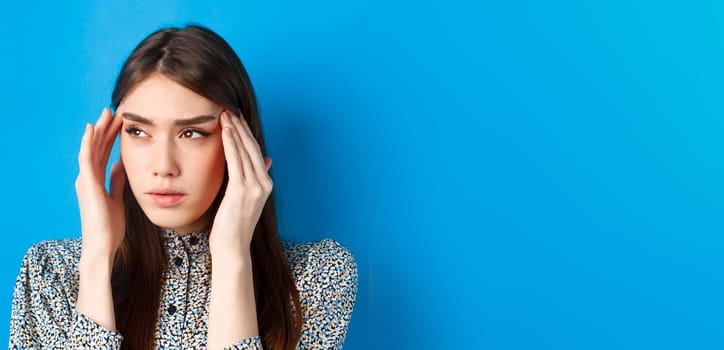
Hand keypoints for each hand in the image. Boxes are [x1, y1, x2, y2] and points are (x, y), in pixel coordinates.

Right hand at [75, 108, 125, 258]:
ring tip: (108, 112)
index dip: (112, 136)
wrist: (103, 244)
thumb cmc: (110, 227)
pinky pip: (87, 158)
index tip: (123, 122)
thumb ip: (117, 182)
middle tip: (117, 110)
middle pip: (98, 146)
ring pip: (92, 148)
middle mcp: (88, 177)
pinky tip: (93, 128)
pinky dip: (89, 142)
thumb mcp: (118, 199)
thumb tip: (120, 166)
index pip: (104, 152)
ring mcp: (86, 179)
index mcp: (95, 180)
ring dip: (100, 129)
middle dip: (107, 128)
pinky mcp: (87, 184)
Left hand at [209, 110, 272, 257]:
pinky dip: (231, 144)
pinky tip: (225, 131)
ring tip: (224, 114)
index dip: (246, 133)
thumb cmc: (233, 226)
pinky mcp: (243, 191)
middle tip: (229, 109)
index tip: (236, 118)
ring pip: (245, 151)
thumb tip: (266, 160)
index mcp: (265, 184)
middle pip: (252, 147)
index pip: (256, 152)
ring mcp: (255, 187)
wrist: (233, 247)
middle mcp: (264, 183)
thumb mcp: (246, 198)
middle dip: (240, 127)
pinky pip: (236, 162)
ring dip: (234, 130)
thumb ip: (255, 178)